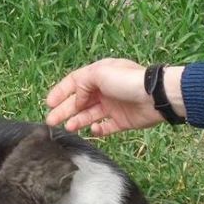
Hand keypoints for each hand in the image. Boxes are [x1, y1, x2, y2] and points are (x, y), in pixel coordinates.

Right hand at [45, 58, 170, 135]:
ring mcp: (113, 106)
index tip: (48, 103)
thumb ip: (82, 83)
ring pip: (90, 115)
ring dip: (78, 120)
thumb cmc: (127, 81)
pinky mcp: (122, 121)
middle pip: (80, 101)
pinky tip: (92, 130)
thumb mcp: (99, 73)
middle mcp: (105, 90)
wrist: (155, 97)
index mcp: (99, 74)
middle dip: (65, 110)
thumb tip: (76, 98)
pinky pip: (106, 127)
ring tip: (68, 128)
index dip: (61, 92)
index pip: (75, 82)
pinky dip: (98, 130)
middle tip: (51, 121)